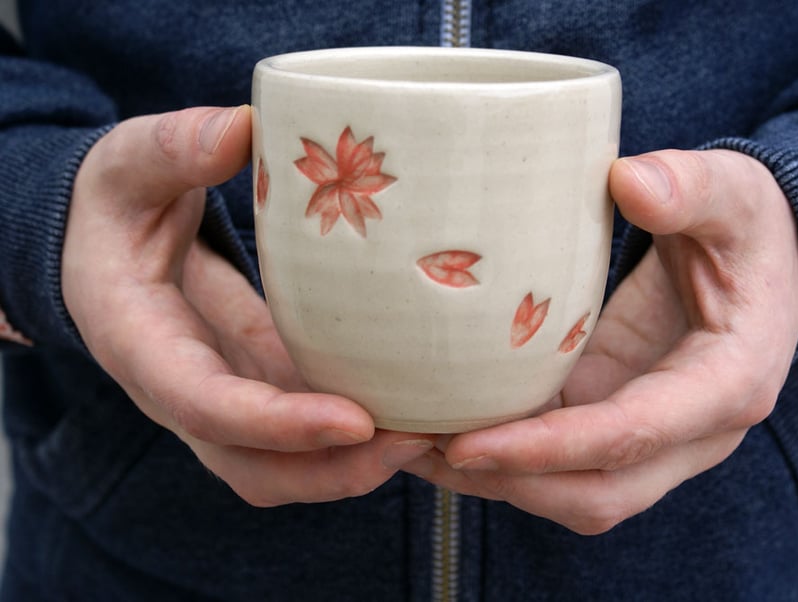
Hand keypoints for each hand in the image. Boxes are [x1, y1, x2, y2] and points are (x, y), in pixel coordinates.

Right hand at [62, 106, 433, 505]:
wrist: (107, 240)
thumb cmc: (117, 200)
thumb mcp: (130, 163)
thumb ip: (175, 148)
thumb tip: (245, 129)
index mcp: (139, 342)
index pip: (202, 404)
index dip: (277, 424)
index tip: (357, 420)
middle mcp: (181, 391)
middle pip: (253, 467)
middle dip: (333, 470)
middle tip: (417, 441)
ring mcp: (227, 396)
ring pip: (287, 465)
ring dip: (358, 465)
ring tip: (435, 435)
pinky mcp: (263, 382)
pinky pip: (310, 429)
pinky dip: (362, 434)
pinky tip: (419, 408)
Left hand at [402, 149, 797, 533]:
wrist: (764, 257)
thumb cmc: (748, 225)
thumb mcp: (731, 193)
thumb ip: (688, 186)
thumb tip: (629, 182)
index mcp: (728, 384)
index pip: (630, 436)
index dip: (547, 449)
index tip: (466, 445)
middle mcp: (693, 432)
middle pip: (595, 492)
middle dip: (505, 480)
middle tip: (415, 447)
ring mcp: (653, 437)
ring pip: (570, 491)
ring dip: (491, 480)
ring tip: (408, 444)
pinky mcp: (615, 418)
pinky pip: (556, 460)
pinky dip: (500, 454)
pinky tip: (438, 425)